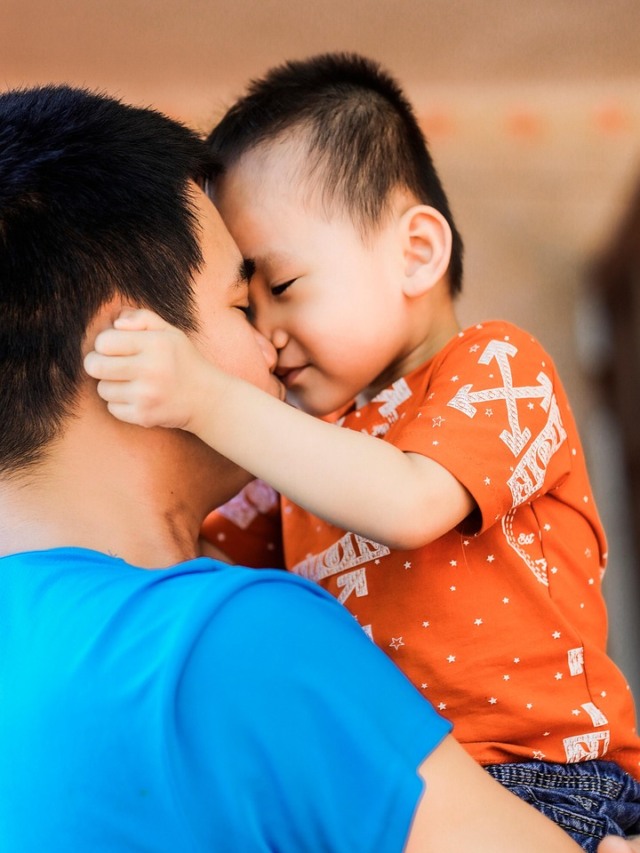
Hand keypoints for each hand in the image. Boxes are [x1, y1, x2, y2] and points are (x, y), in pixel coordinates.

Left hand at [84, 308, 218, 431]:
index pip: (104, 342)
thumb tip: (114, 322)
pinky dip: (120, 403)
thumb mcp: (170, 332)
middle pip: (95, 366)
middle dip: (97, 364)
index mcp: (156, 344)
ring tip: (129, 381)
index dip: (104, 344)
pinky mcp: (144, 416)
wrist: (208, 399)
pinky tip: (136, 397)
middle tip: (109, 364)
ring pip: (102, 389)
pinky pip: (112, 408)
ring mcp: (146, 396)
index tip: (115, 348)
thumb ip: (142, 318)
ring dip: (111, 385)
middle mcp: (151, 370)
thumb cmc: (184, 361)